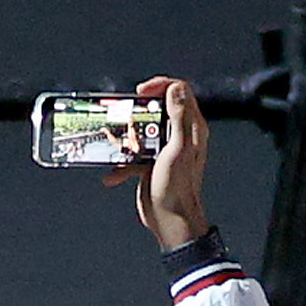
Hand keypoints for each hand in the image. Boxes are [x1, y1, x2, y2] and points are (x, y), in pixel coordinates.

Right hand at [124, 78, 211, 249]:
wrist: (169, 219)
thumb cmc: (176, 188)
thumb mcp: (177, 149)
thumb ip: (178, 118)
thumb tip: (176, 90)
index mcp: (192, 129)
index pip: (180, 92)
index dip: (160, 86)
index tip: (140, 91)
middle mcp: (181, 136)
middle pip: (159, 108)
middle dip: (138, 109)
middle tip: (124, 111)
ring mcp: (166, 149)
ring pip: (143, 130)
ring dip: (126, 136)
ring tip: (116, 142)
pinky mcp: (152, 162)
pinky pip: (133, 154)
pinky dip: (121, 162)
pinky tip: (114, 173)